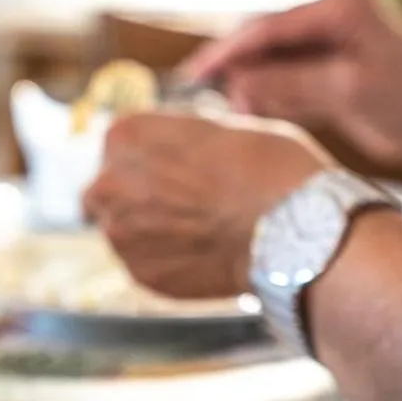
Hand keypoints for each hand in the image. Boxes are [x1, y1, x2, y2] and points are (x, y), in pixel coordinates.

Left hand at [83, 113, 332, 297]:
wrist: (293, 231)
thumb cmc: (270, 169)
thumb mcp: (222, 127)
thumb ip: (179, 138)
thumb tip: (173, 147)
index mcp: (126, 136)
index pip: (121, 144)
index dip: (150, 155)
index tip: (173, 165)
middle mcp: (108, 184)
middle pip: (108, 188)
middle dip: (136, 194)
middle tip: (180, 201)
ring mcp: (119, 233)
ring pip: (121, 228)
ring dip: (147, 229)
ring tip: (197, 229)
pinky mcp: (139, 273)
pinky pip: (144, 262)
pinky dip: (166, 259)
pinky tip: (202, 253)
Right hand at [180, 0, 401, 189]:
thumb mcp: (345, 90)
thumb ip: (286, 84)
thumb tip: (232, 84)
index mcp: (338, 4)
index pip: (266, 26)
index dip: (225, 51)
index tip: (192, 75)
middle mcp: (331, 17)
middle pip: (263, 39)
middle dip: (234, 68)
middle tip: (203, 98)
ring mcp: (331, 44)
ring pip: (270, 62)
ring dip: (247, 84)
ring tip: (226, 110)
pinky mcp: (332, 73)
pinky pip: (285, 80)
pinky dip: (265, 95)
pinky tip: (248, 111)